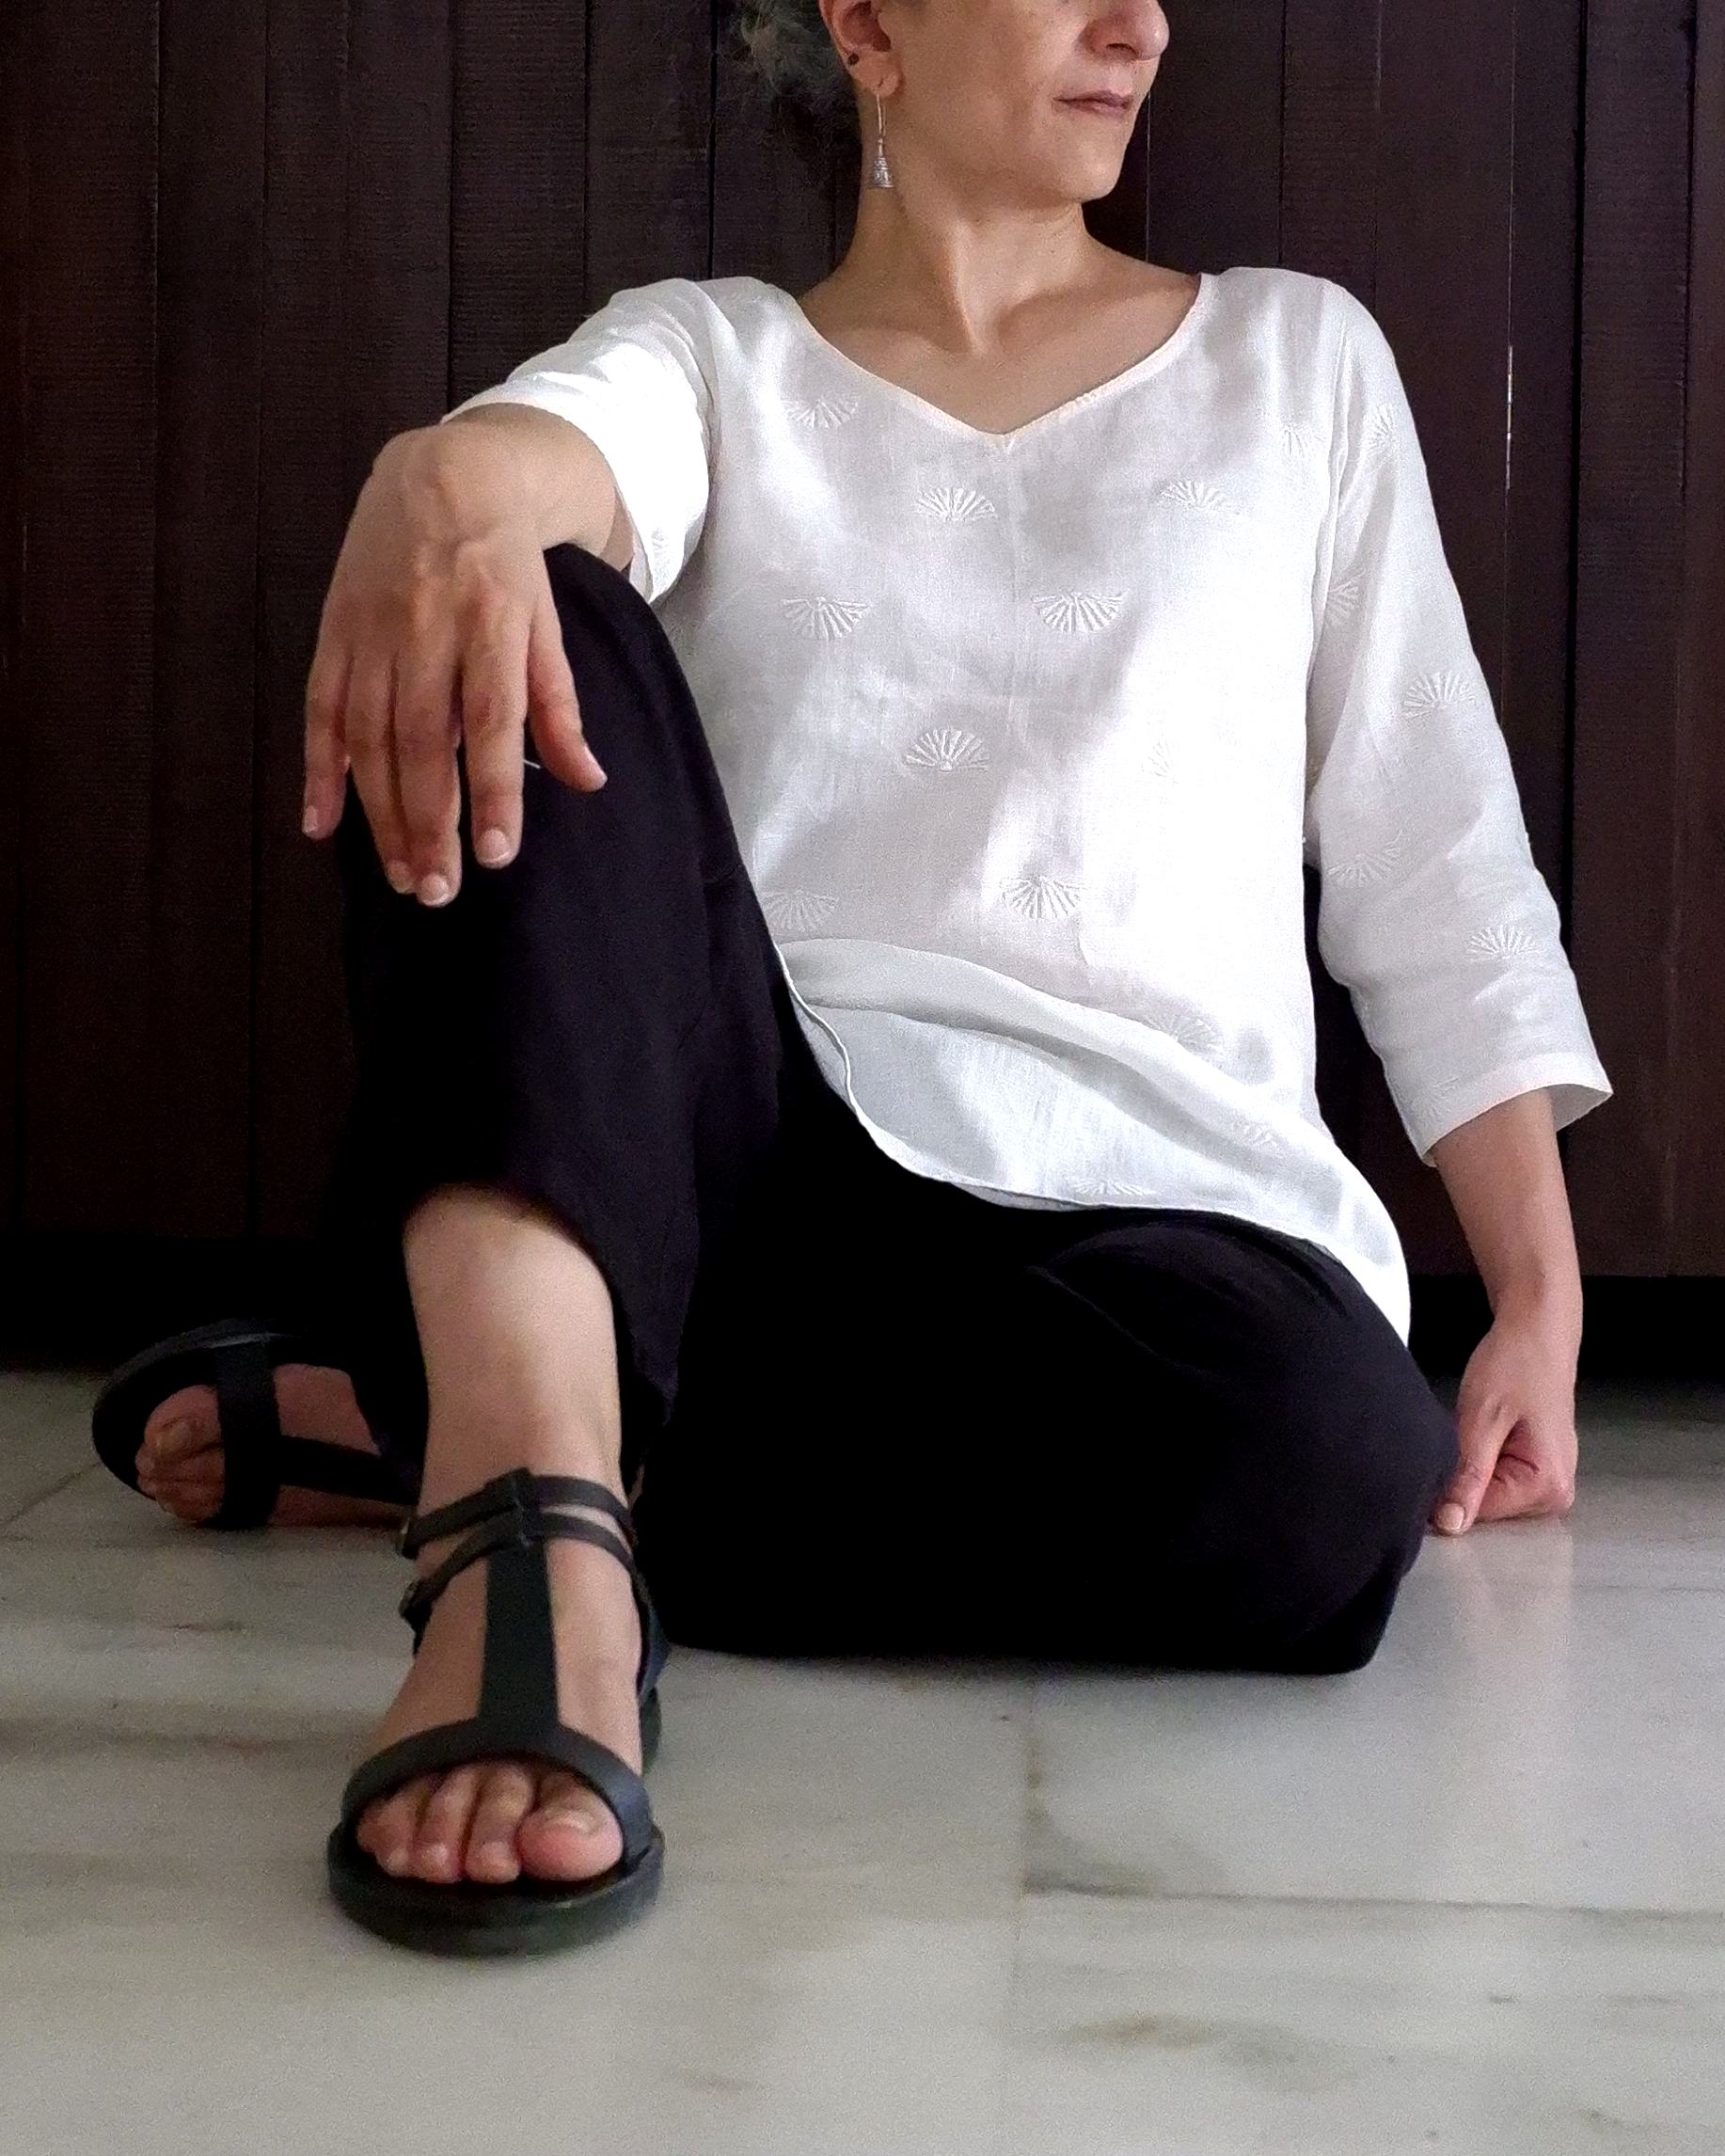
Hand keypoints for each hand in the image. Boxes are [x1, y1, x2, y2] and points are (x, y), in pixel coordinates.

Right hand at [301, 422, 606, 905]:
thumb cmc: (505, 565)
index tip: (498, 852)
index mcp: (493, 624)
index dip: (494, 788)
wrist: (439, 476)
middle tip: (438, 890)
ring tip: (400, 874)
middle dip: (430, 823)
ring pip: (369, 737)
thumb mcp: (546, 623)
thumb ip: (560, 705)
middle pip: (424, 741)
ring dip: (380, 813)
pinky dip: (318, 769)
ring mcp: (373, 632)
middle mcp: (428, 630)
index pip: (494, 720)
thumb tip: (589, 781)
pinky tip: (320, 823)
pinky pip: (320, 709)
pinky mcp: (334, 633)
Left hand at [1431, 1300, 1579, 1534]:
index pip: (1477, 1513)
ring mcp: (1549, 1482)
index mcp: (1547, 1486)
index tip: (1445, 1450)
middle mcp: (1555, 1493)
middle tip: (1467, 1430)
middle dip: (1462, 1473)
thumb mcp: (1481, 1420)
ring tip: (1481, 1427)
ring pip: (1487, 1491)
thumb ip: (1467, 1476)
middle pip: (1485, 1506)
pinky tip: (1487, 1430)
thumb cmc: (1515, 1365)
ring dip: (1472, 1463)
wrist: (1537, 1331)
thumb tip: (1450, 1525)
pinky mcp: (1538, 1469)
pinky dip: (1481, 1457)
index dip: (1448, 1486)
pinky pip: (1496, 1477)